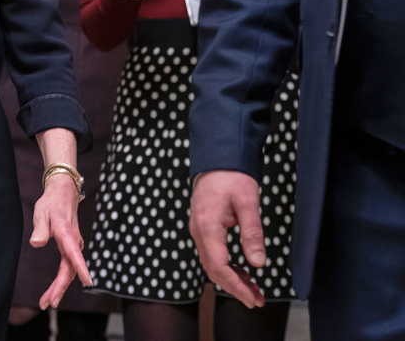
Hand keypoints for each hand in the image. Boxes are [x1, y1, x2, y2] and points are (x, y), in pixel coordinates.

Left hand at [30, 176, 92, 308]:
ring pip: (69, 271)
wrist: (63, 195)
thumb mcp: (41, 213)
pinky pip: (67, 267)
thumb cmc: (51, 204)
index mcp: (66, 234)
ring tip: (46, 302)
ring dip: (59, 287)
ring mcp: (74, 247)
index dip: (81, 268)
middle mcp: (73, 243)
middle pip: (69, 270)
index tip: (88, 282)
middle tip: (48, 303)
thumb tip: (36, 244)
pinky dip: (61, 280)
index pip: (74, 253)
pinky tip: (54, 289)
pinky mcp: (71, 249)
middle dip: (59, 288)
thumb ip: (39, 229)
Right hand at [189, 170, 265, 307]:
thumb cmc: (232, 177)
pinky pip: (212, 253)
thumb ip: (252, 233)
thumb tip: (258, 263)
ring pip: (212, 263)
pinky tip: (243, 271)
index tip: (252, 298)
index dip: (235, 286)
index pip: (218, 265)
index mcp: (207, 226)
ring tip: (254, 289)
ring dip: (231, 278)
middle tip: (257, 299)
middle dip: (235, 287)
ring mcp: (199, 229)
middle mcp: (198, 231)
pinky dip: (227, 266)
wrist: (218, 159)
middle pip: (213, 269)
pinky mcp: (203, 227)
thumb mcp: (248, 203)